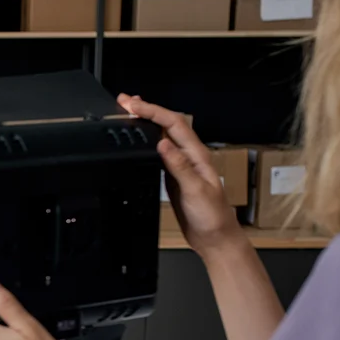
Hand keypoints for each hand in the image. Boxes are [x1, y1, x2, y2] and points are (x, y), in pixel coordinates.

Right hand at [118, 94, 243, 257]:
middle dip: (146, 110)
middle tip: (124, 101)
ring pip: (162, 135)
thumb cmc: (212, 216)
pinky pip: (159, 152)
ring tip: (130, 112)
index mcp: (197, 155)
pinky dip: (147, 140)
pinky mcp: (175, 176)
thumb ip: (180, 166)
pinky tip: (140, 140)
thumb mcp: (196, 190)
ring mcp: (182, 165)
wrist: (215, 237)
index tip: (132, 106)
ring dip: (146, 122)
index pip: (173, 124)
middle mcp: (190, 156)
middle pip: (167, 124)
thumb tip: (163, 143)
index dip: (152, 111)